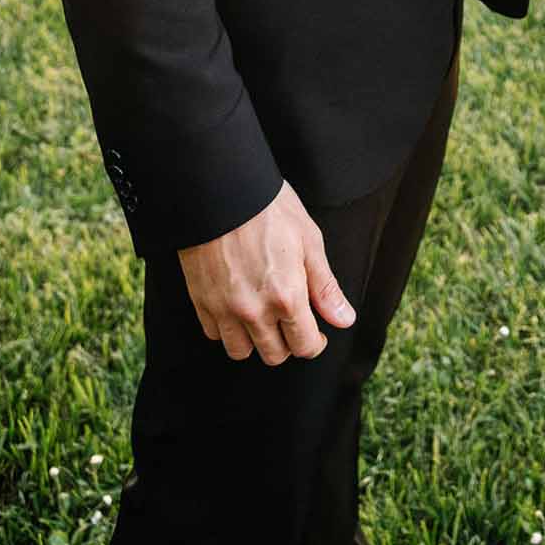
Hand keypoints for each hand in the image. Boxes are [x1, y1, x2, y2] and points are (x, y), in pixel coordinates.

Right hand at [178, 181, 355, 365]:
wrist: (221, 190)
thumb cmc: (268, 209)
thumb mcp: (309, 241)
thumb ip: (325, 286)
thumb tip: (343, 319)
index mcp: (286, 297)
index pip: (304, 346)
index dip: (315, 342)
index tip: (316, 332)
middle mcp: (254, 311)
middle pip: (274, 355)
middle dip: (288, 342)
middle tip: (291, 319)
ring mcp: (224, 309)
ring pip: (241, 351)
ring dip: (255, 339)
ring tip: (263, 314)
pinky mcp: (201, 302)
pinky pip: (214, 333)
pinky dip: (227, 327)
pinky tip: (237, 305)